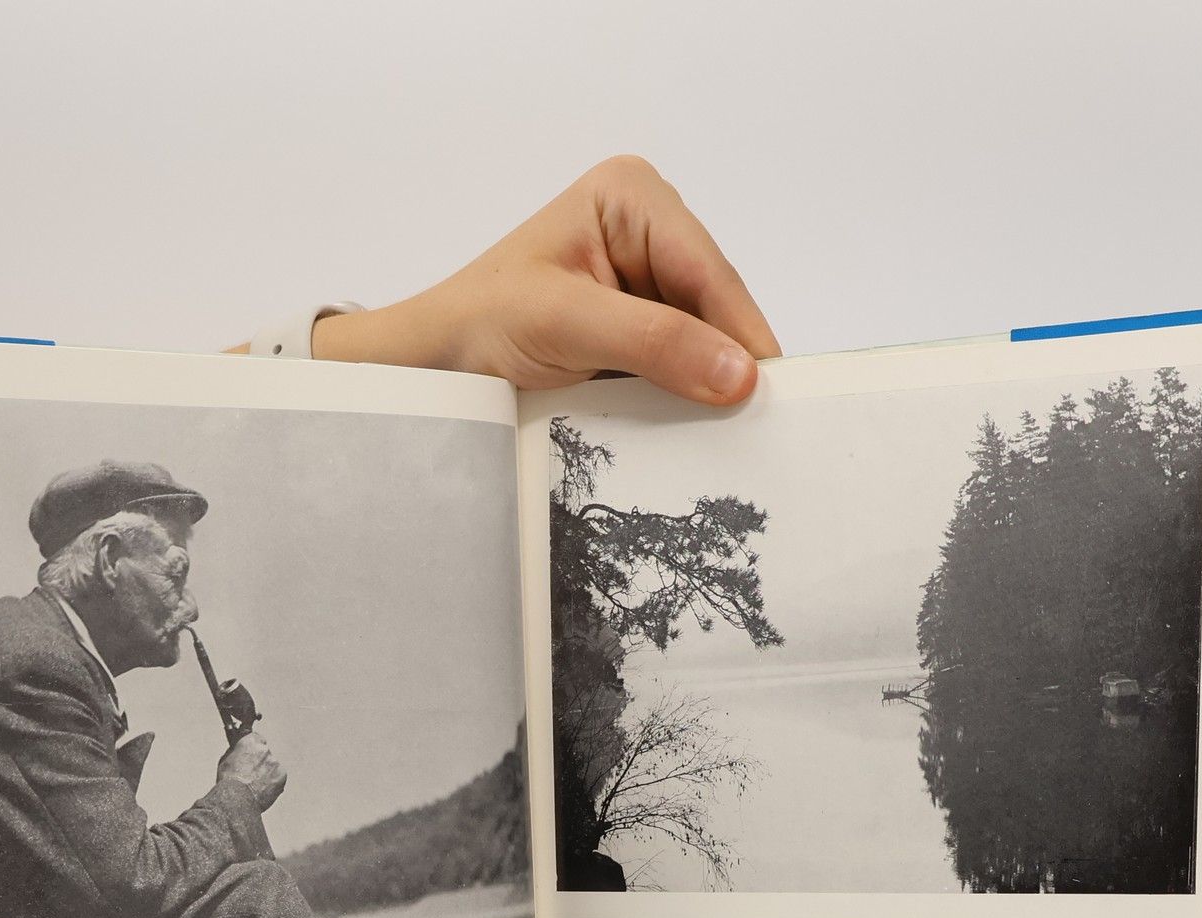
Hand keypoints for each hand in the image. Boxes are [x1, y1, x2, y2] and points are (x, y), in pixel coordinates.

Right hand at [217, 731, 286, 812]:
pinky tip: (262, 788)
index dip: (253, 748)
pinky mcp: (282, 775)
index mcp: (250, 741)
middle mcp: (264, 749)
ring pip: (272, 765)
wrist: (237, 799)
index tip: (251, 754)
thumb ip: (237, 751)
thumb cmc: (228, 781)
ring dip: (267, 772)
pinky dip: (273, 782)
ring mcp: (274, 762)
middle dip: (260, 761)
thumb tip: (240, 749)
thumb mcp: (226, 760)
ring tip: (255, 784)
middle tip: (252, 773)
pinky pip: (278, 776)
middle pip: (265, 753)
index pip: (256, 738)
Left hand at [313, 156, 780, 404]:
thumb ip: (656, 343)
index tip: (770, 390)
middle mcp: (648, 232)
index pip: (707, 270)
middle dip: (728, 360)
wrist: (430, 368)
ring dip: (709, 385)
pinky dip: (686, 399)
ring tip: (734, 436)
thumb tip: (739, 373)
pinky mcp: (638, 333)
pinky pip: (680, 367)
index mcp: (633, 197)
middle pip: (714, 306)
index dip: (741, 332)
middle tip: (760, 426)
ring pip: (704, 341)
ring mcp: (646, 285)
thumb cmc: (478, 325)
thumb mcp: (567, 325)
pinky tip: (696, 430)